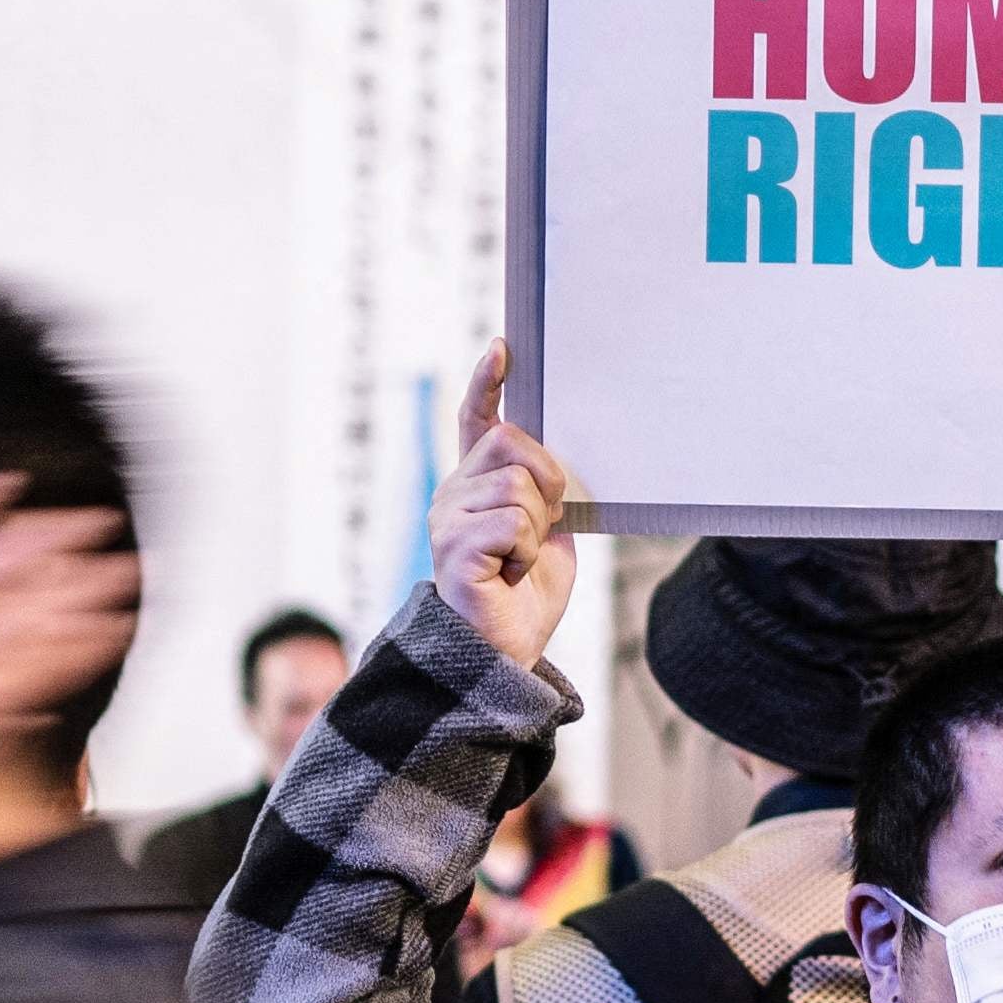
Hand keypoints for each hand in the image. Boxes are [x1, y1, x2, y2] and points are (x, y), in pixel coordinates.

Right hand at [432, 343, 584, 673]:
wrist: (503, 654)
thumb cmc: (524, 596)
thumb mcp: (547, 532)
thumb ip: (545, 492)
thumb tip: (554, 461)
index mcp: (475, 484)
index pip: (476, 420)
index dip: (487, 383)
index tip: (502, 348)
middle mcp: (453, 493)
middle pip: (511, 443)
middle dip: (547, 482)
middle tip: (542, 528)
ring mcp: (448, 518)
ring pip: (517, 486)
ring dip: (537, 528)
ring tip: (520, 561)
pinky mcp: (454, 546)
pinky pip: (513, 523)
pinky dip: (527, 553)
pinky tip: (511, 574)